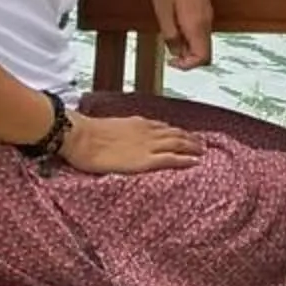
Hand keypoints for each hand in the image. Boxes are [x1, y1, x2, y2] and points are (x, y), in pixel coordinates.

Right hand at [59, 112, 202, 174]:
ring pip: (178, 144)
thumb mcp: (111, 127)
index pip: (164, 126)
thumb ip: (123, 131)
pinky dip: (186, 159)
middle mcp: (148, 131)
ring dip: (193, 147)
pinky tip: (195, 161)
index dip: (177, 131)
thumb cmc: (89, 134)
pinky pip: (171, 158)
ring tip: (202, 151)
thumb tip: (123, 137)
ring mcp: (148, 145)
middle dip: (190, 139)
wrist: (82, 137)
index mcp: (138, 123)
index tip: (185, 135)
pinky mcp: (145, 160)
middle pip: (176, 134)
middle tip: (202, 144)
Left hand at [153, 0, 213, 70]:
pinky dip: (190, 36)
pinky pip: (201, 30)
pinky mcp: (205, 7)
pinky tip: (176, 25)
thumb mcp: (162, 12)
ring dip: (188, 46)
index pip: (203, 58)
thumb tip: (176, 52)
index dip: (187, 66)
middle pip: (205, 52)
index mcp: (196, 24)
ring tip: (170, 36)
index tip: (171, 61)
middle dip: (188, 58)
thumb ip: (170, 35)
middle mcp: (207, 21)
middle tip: (169, 52)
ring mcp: (207, 13)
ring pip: (203, 42)